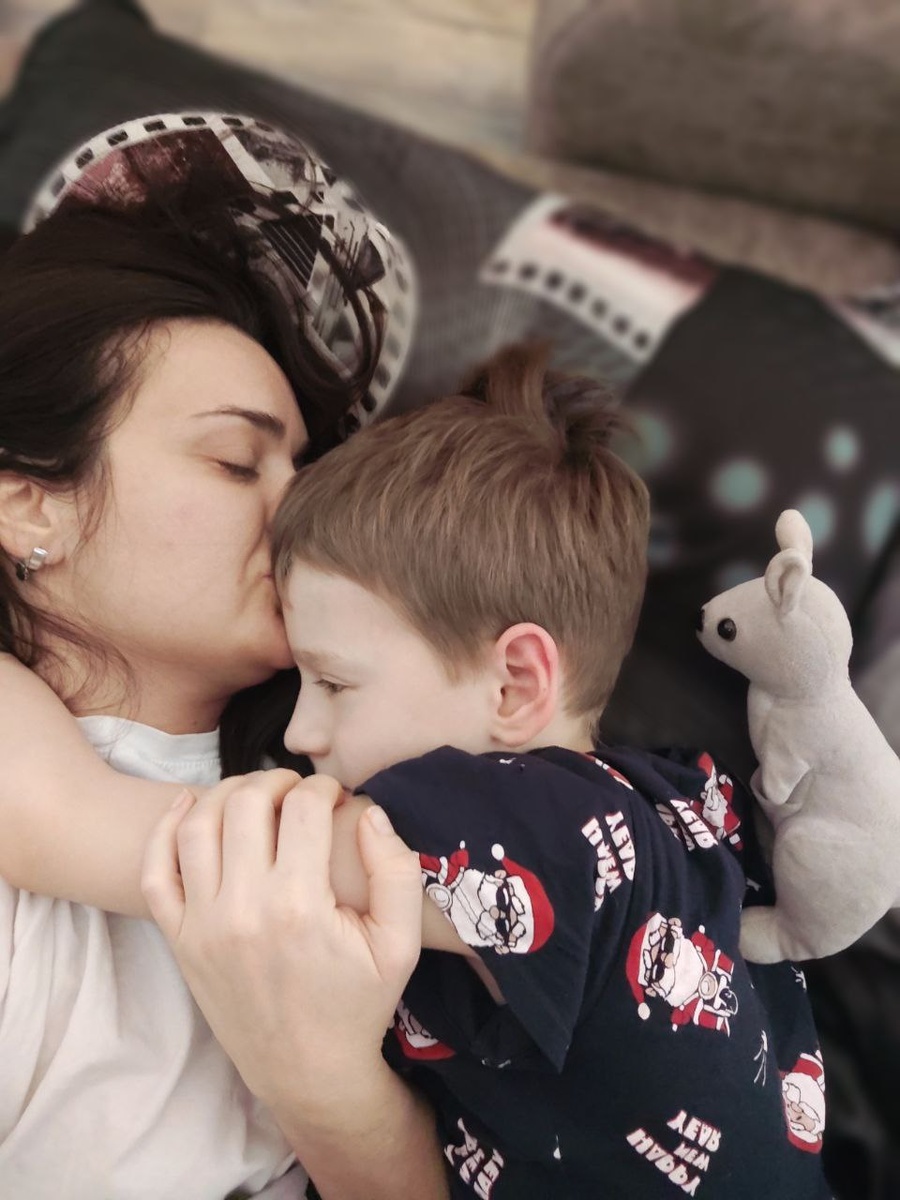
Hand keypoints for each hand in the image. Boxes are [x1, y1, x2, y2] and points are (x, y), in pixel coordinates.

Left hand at [141, 770, 423, 1110]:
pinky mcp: (179, 940)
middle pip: (245, 803)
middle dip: (275, 780)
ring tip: (255, 795)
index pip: (303, 808)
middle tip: (296, 790)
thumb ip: (395, 872)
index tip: (335, 795)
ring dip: (226, 793)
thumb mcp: (400, 944)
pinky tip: (191, 806)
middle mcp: (243, 910)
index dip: (324, 786)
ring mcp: (202, 925)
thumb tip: (370, 814)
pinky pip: (154, 871)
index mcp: (299, 907)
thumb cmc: (358, 1003)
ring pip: (197, 826)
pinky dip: (165, 830)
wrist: (307, 1072)